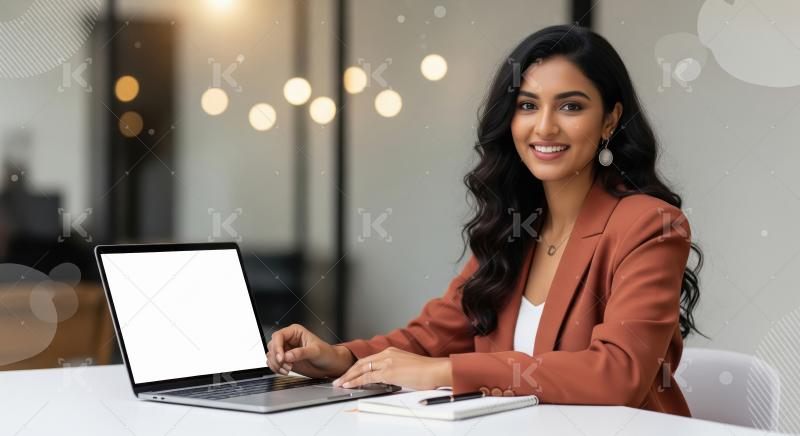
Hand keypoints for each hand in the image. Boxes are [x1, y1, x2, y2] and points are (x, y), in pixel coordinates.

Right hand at [266, 324, 355, 378]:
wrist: (330, 365)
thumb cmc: (326, 354)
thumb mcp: (315, 351)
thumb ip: (301, 353)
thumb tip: (287, 356)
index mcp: (295, 332)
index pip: (278, 336)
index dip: (277, 347)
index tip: (281, 358)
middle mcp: (288, 340)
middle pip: (272, 346)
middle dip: (277, 358)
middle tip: (287, 366)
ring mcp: (286, 350)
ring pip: (271, 355)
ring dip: (276, 364)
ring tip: (288, 369)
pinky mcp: (285, 360)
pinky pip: (273, 363)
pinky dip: (276, 368)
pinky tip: (285, 371)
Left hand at [332, 346, 451, 389]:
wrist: (436, 370)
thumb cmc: (427, 371)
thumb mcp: (407, 367)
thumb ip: (395, 369)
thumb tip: (387, 379)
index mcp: (391, 351)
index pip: (368, 359)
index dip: (356, 367)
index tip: (349, 374)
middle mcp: (387, 354)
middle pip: (362, 362)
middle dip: (348, 372)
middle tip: (339, 379)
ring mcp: (387, 362)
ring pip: (362, 369)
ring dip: (349, 377)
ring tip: (340, 384)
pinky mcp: (389, 371)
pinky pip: (367, 376)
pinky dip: (356, 381)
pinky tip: (350, 385)